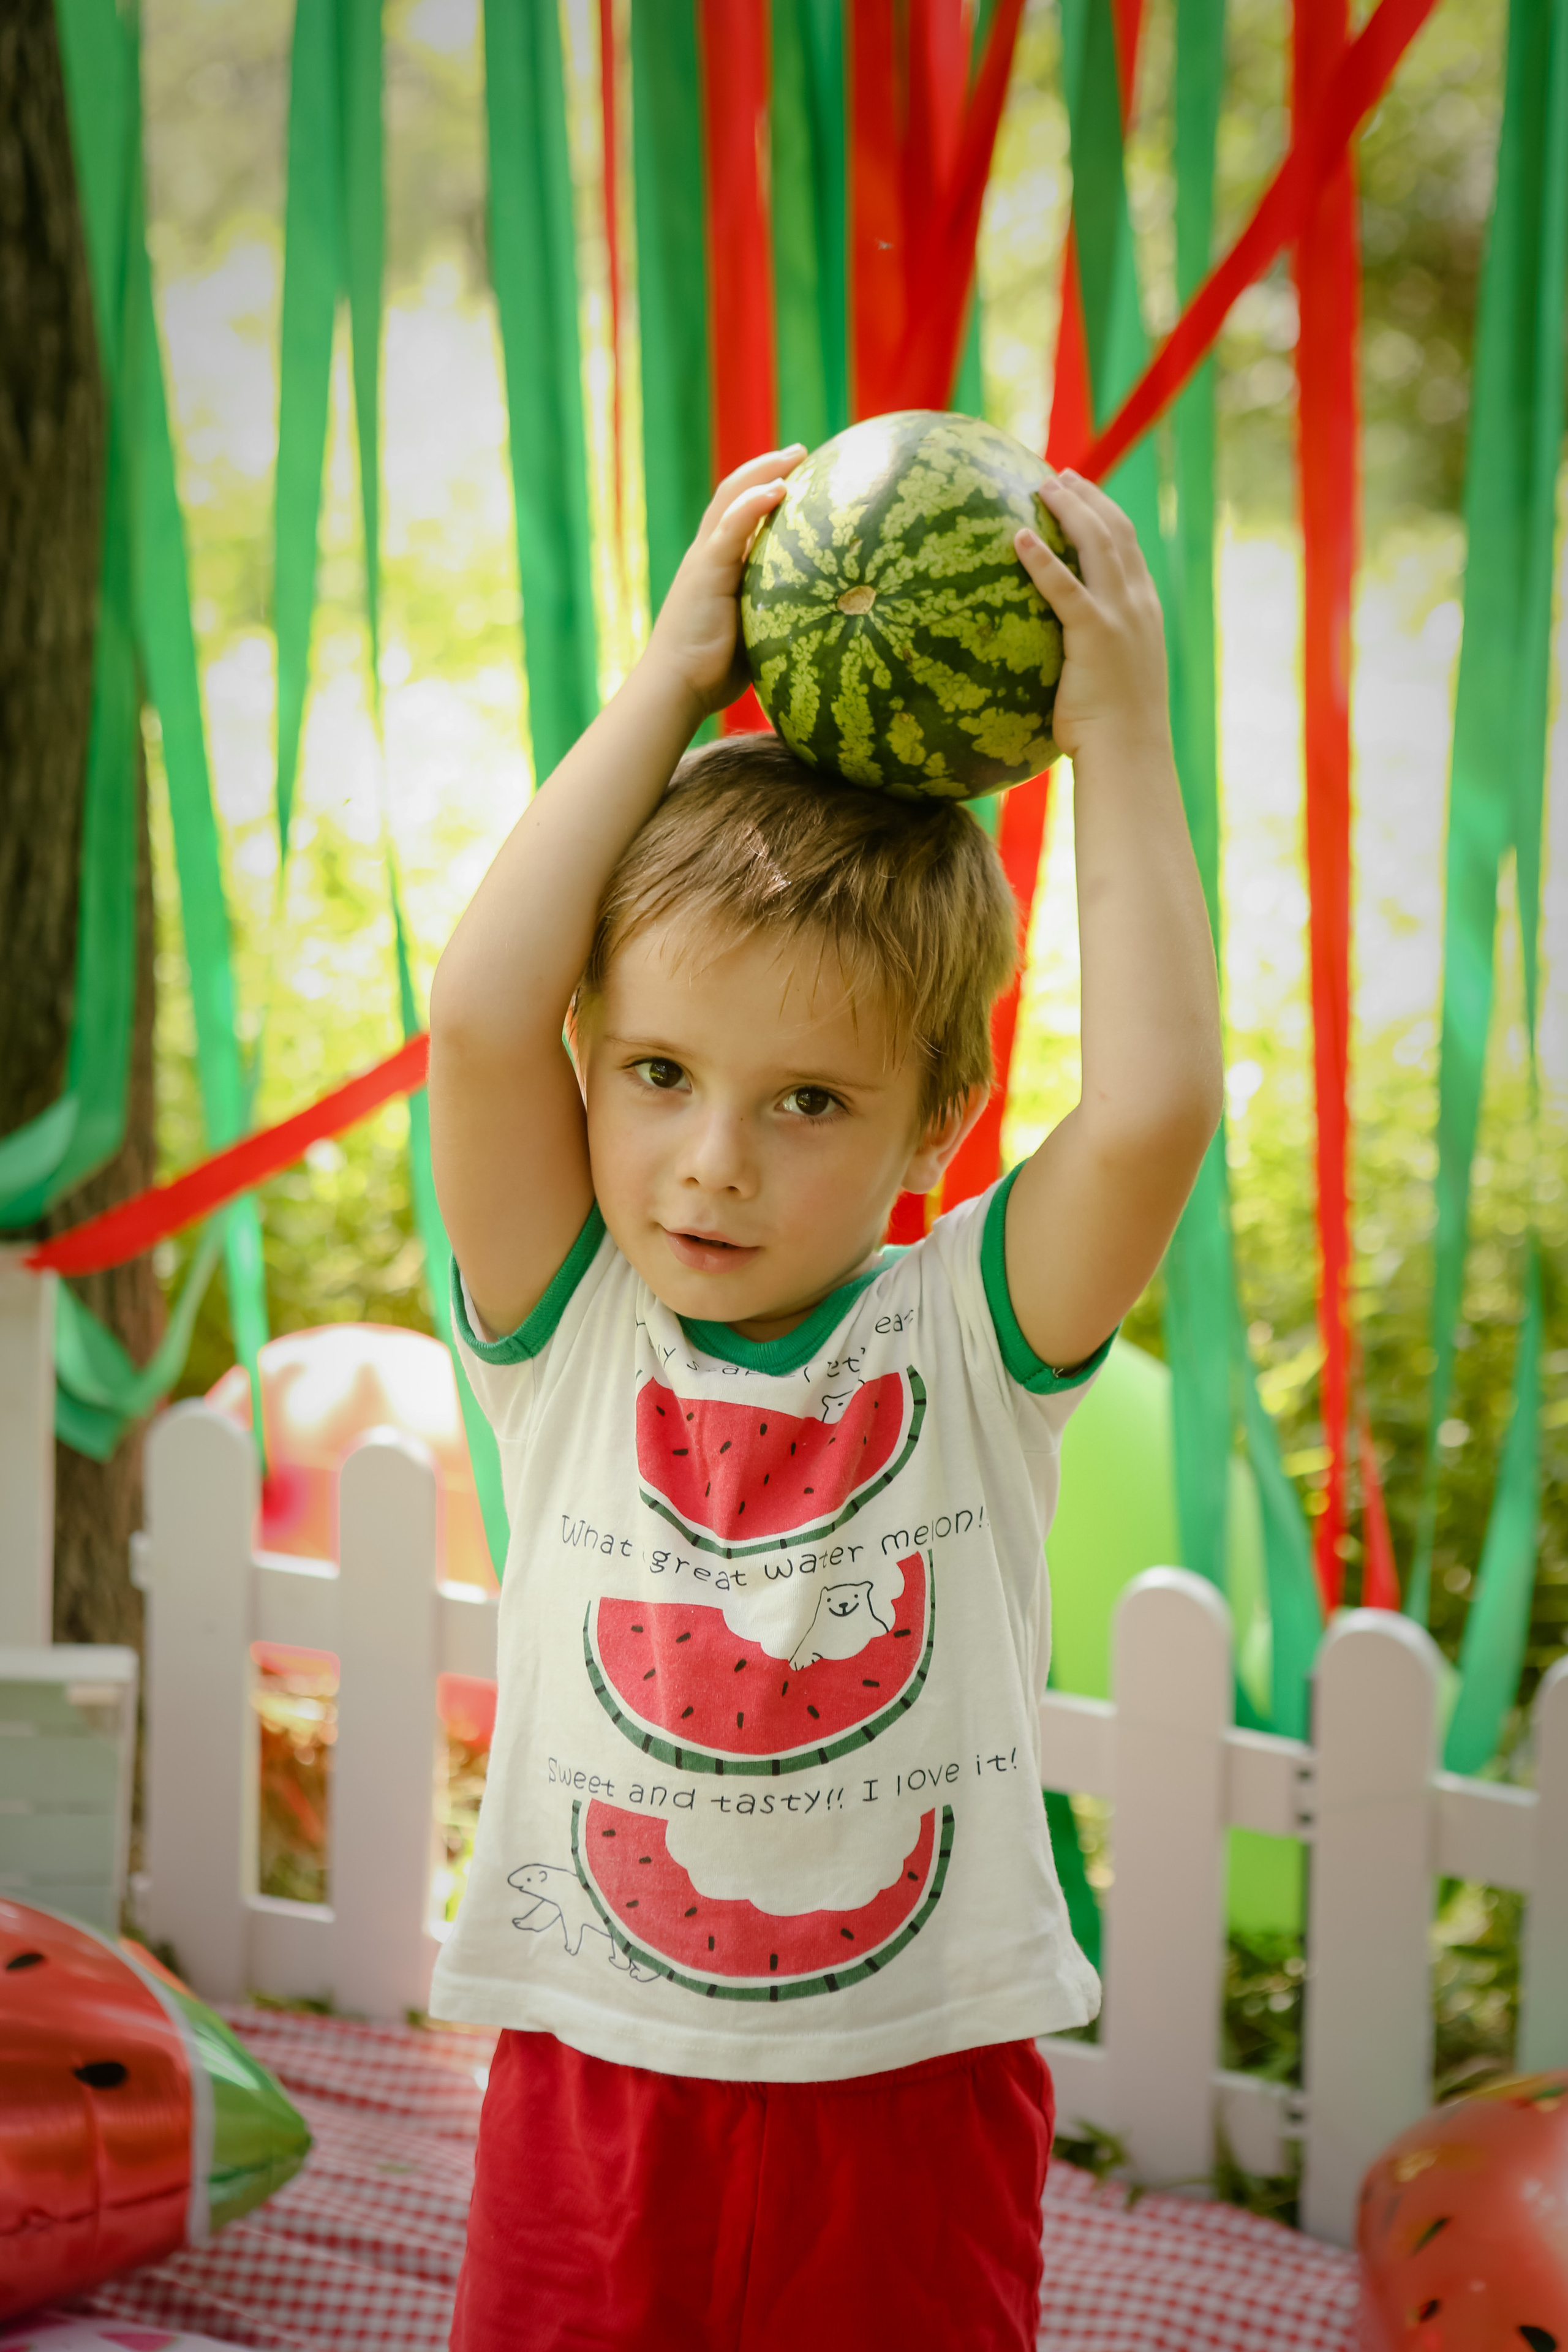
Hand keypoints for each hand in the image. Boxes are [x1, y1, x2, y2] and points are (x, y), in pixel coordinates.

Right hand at [645, 446, 806, 717]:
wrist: (676, 687)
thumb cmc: (715, 672)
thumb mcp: (755, 634)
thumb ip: (777, 615)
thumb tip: (826, 622)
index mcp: (718, 567)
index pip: (740, 514)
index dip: (765, 490)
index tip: (799, 476)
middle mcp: (708, 554)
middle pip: (734, 493)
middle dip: (767, 468)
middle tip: (801, 452)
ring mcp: (705, 559)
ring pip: (731, 499)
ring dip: (764, 472)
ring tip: (795, 456)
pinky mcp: (705, 571)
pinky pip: (731, 527)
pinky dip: (754, 503)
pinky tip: (780, 488)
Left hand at [1014, 470, 1169, 764]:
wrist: (1130, 753)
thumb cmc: (1114, 730)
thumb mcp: (1111, 680)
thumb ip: (1095, 654)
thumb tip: (1065, 655)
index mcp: (1144, 611)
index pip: (1127, 546)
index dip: (1104, 512)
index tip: (1081, 491)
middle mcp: (1137, 604)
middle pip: (1114, 532)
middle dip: (1087, 497)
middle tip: (1058, 476)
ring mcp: (1120, 616)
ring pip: (1097, 545)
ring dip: (1069, 510)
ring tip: (1041, 487)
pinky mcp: (1095, 634)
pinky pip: (1064, 587)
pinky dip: (1042, 559)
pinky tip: (1018, 538)